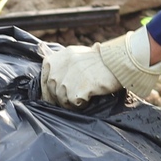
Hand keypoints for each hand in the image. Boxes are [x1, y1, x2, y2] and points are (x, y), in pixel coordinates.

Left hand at [41, 27, 160, 105]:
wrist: (116, 61)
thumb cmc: (98, 60)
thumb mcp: (73, 55)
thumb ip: (60, 66)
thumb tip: (49, 80)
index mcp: (54, 60)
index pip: (44, 81)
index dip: (50, 91)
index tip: (58, 95)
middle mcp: (56, 69)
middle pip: (52, 92)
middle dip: (61, 98)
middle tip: (76, 95)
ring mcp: (65, 80)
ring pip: (62, 100)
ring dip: (72, 101)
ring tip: (85, 94)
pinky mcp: (76, 90)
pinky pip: (74, 104)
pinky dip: (82, 103)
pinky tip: (89, 96)